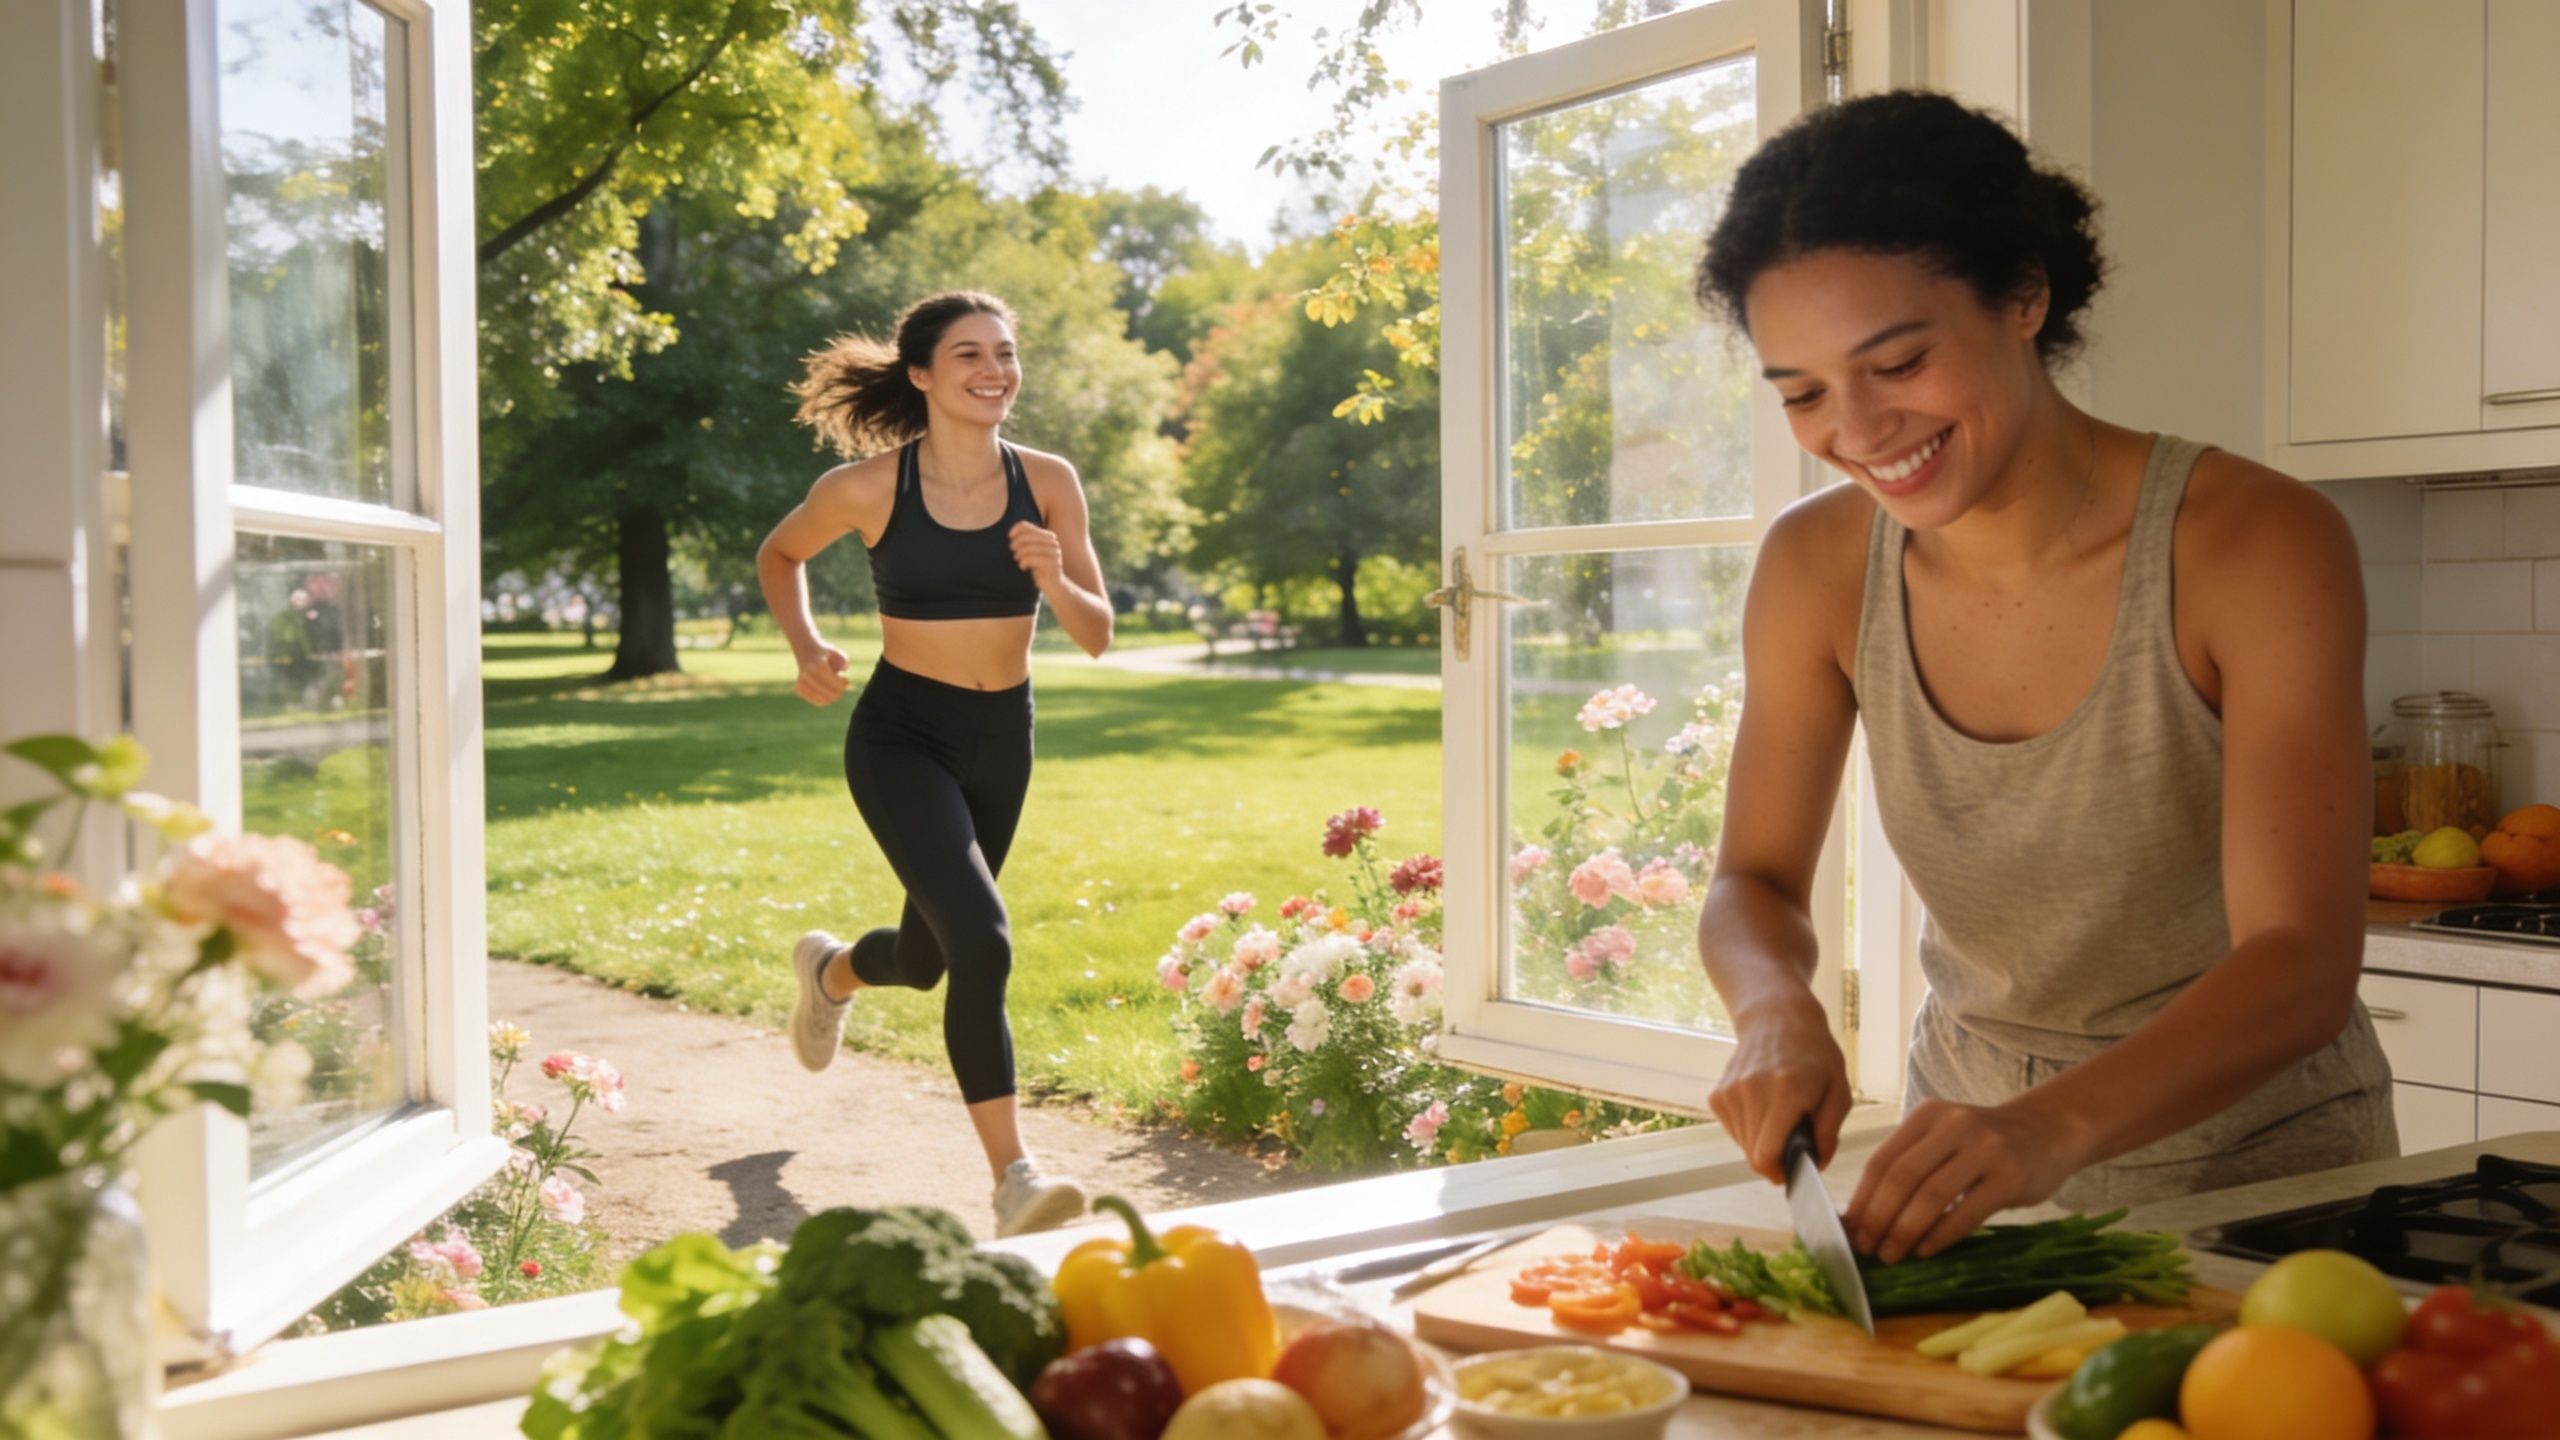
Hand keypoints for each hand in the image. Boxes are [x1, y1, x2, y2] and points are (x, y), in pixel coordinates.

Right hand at [793, 643, 849, 705]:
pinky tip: (825, 690)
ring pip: (823, 700)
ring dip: (831, 696)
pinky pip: (817, 701)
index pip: (836, 683)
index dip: (844, 683)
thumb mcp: (836, 652)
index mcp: (818, 666)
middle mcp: (808, 675)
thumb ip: (843, 659)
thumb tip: (844, 669)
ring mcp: (801, 683)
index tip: (845, 679)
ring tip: (833, 687)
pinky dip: (824, 698)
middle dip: (839, 692)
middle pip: (830, 694)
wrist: (804, 650)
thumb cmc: (824, 652)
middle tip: (841, 686)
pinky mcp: (798, 689)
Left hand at [1008, 520, 1063, 586]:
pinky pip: (1031, 558)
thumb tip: (1013, 533)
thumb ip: (1026, 541)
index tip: (1010, 537)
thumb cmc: (1040, 567)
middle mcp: (1053, 542)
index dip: (1016, 530)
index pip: (1027, 526)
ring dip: (1019, 554)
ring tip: (1018, 560)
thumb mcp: (1032, 552)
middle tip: (1013, 551)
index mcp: (1048, 536)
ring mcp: (1054, 553)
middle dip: (1017, 543)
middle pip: (1028, 536)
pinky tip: (1023, 567)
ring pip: (1029, 548)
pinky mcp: (1053, 564)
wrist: (1053, 585)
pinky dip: (1023, 562)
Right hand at [1707, 995, 1852, 1187]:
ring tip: (1780, 1117)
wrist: (1776, 1018)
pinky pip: (1734, 1130)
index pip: (1766, 1153)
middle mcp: (1752, 1091)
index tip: (1792, 1173)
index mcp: (1787, 1091)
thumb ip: (1829, 1131)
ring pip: (1743, 1145)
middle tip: (1794, 1143)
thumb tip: (1817, 1164)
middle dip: (1775, 1159)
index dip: (1778, 1173)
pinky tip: (1764, 1108)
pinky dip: (1750, 1129)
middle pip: (1754, 1155)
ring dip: (1762, 1142)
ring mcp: (1730, 1092)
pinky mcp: (1718, 1094)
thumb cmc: (1814, 1054)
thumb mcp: (1839, 1090)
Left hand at [1842, 1099, 2083, 1262]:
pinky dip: (1940, 1235)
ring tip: (1891, 1254)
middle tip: (1866, 1248)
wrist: (2049, 1131)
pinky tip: (1925, 1250)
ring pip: (1931, 1196)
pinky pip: (1966, 1212)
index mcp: (1928, 1115)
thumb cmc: (1986, 1143)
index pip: (1883, 1159)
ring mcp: (1985, 1149)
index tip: (1849, 1230)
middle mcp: (1954, 1125)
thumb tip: (1865, 1214)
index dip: (1863, 1198)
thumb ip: (1911, 1164)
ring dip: (1905, 1231)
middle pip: (1902, 1177)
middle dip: (1878, 1218)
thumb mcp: (1945, 1138)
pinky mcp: (2010, 1177)